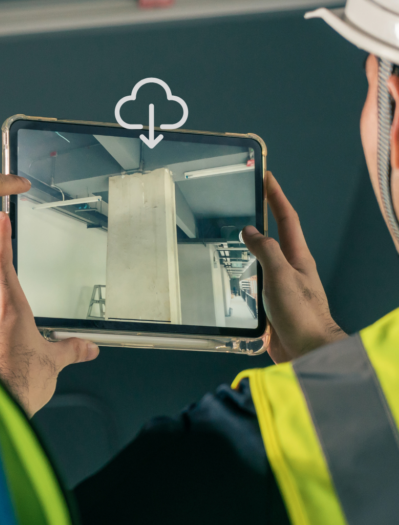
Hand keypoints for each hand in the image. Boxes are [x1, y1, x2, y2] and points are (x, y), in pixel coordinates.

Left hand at [0, 211, 98, 415]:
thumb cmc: (20, 382)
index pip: (1, 263)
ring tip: (15, 318)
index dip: (0, 238)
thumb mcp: (53, 363)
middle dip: (0, 277)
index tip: (0, 221)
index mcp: (11, 309)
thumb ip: (70, 350)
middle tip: (10, 275)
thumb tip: (86, 347)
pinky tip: (7, 343)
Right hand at [241, 171, 345, 363]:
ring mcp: (280, 287)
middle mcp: (290, 269)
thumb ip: (266, 250)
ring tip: (223, 237)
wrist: (308, 353)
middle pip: (272, 237)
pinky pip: (251, 285)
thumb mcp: (282, 275)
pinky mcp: (270, 306)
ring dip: (244, 249)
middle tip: (240, 203)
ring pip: (259, 261)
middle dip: (258, 218)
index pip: (287, 219)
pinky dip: (238, 277)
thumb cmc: (301, 313)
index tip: (266, 177)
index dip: (276, 196)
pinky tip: (225, 278)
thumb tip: (250, 231)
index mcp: (297, 258)